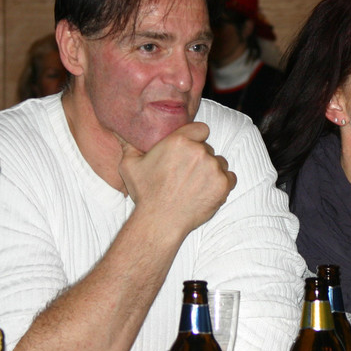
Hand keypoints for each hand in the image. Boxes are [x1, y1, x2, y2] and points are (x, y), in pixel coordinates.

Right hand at [116, 122, 236, 233]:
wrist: (160, 222)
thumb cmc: (145, 193)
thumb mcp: (130, 165)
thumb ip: (129, 144)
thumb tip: (120, 131)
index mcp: (179, 141)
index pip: (202, 129)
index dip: (197, 138)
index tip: (190, 149)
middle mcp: (198, 151)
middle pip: (208, 148)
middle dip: (201, 159)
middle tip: (187, 174)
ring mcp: (213, 168)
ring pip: (220, 163)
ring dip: (212, 171)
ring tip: (195, 185)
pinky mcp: (223, 184)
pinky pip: (230, 178)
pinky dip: (222, 185)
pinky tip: (206, 192)